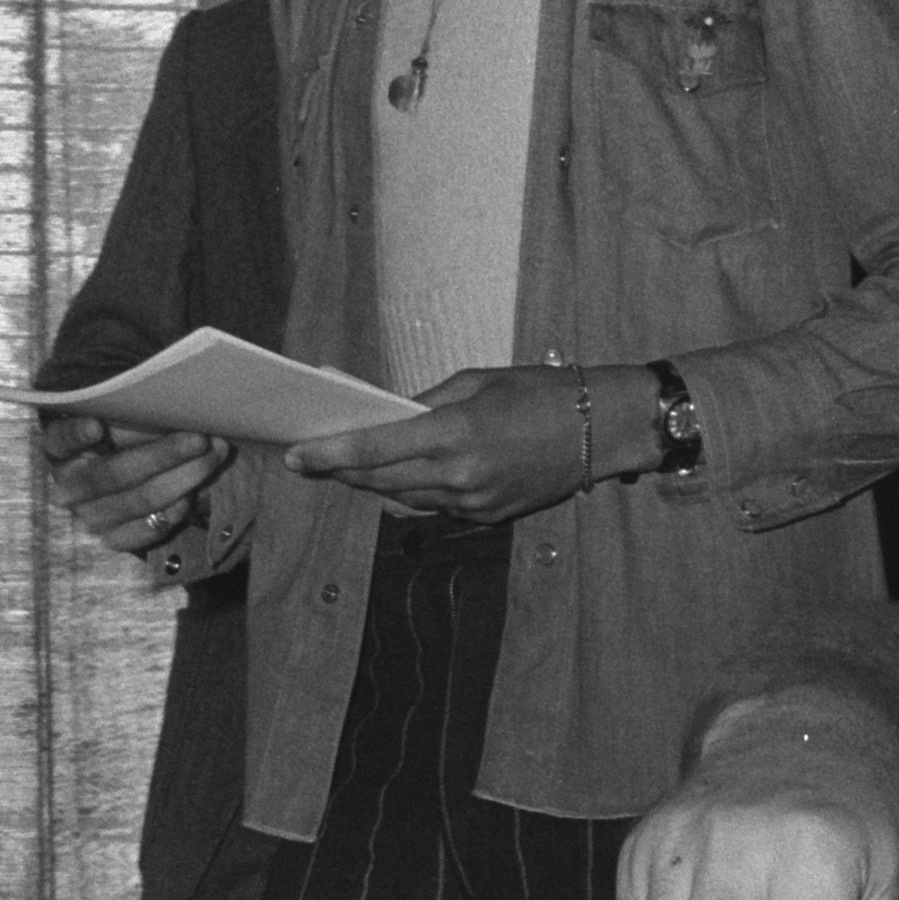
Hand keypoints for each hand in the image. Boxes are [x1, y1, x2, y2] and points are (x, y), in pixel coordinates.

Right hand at [41, 413, 230, 556]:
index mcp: (60, 449)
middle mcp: (69, 487)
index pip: (61, 440)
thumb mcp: (117, 417)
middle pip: (116, 473)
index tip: (97, 426)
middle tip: (201, 438)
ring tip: (216, 455)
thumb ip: (130, 412)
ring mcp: (90, 517)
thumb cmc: (121, 433)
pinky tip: (196, 493)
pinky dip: (175, 510)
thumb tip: (168, 404)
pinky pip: (148, 529)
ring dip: (185, 478)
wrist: (122, 478)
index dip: (77, 435)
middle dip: (164, 454)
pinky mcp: (114, 540)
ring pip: (142, 500)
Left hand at [284, 364, 646, 522]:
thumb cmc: (540, 392)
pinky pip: (435, 507)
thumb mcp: (477, 382)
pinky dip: (412, 491)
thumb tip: (383, 415)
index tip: (295, 455)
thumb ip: (425, 403)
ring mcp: (475, 503)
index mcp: (455, 433)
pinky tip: (396, 477)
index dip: (329, 453)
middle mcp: (460, 476)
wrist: (603, 429)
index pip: (374, 448)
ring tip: (343, 467)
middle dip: (339, 471)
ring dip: (371, 483)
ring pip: (403, 498)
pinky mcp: (489, 517)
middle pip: (379, 480)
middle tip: (308, 461)